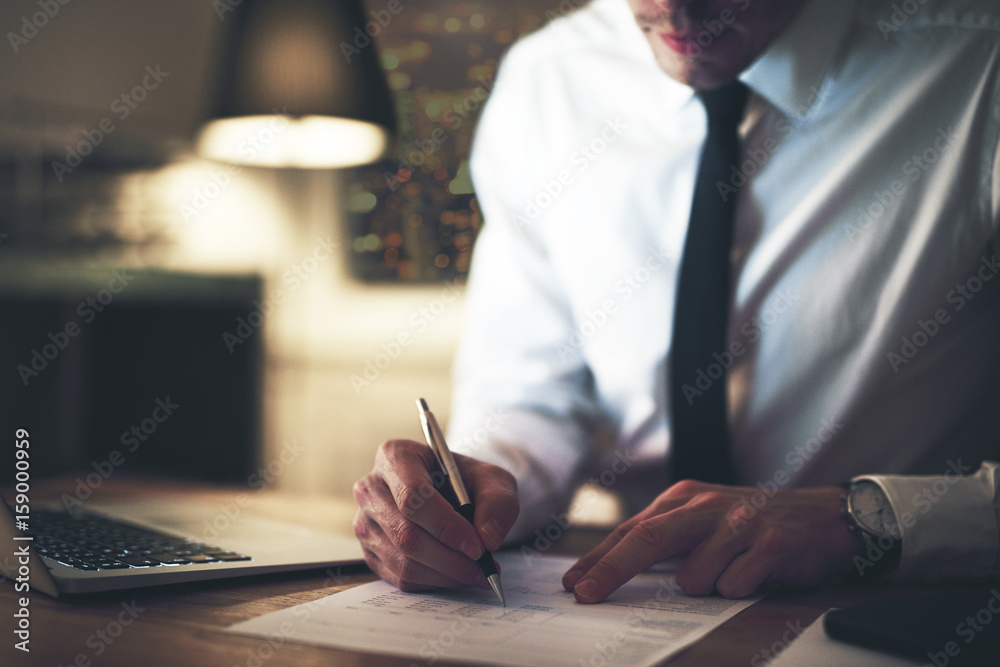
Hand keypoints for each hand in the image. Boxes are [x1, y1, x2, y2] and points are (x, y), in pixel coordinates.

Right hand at [353, 439, 518, 591]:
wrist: (452, 495)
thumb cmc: (467, 482)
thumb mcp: (493, 480)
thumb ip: (498, 503)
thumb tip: (488, 538)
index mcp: (395, 457)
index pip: (413, 496)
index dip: (446, 526)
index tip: (477, 546)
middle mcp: (371, 488)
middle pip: (405, 533)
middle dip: (450, 558)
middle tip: (483, 568)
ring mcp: (365, 522)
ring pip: (403, 560)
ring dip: (445, 574)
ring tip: (476, 573)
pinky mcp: (370, 551)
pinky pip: (400, 578)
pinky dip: (434, 582)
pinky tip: (456, 575)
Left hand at [562, 480, 861, 600]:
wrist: (821, 515)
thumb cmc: (752, 521)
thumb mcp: (703, 518)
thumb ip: (665, 537)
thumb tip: (610, 566)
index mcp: (684, 497)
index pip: (632, 530)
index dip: (599, 558)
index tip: (573, 583)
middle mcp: (707, 505)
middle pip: (648, 539)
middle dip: (610, 570)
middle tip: (586, 594)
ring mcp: (739, 522)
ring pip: (694, 577)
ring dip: (707, 586)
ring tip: (732, 570)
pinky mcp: (770, 544)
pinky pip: (734, 586)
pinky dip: (739, 589)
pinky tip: (755, 573)